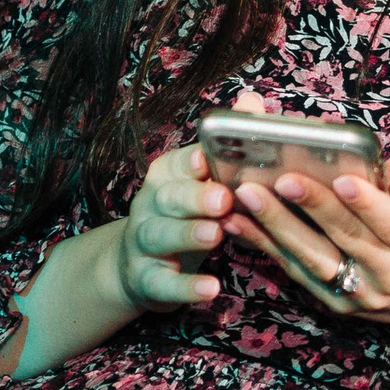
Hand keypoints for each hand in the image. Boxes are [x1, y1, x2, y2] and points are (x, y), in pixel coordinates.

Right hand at [100, 137, 232, 312]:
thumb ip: (226, 145)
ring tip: (216, 236)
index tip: (205, 157)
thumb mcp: (203, 181)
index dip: (190, 162)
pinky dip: (186, 287)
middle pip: (168, 197)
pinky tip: (211, 289)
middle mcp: (151, 204)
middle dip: (194, 197)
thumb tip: (251, 100)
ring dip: (188, 235)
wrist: (137, 266)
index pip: (176, 163)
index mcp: (167, 175)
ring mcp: (144, 242)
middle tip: (223, 199)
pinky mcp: (147, 279)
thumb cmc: (184, 215)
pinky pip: (164, 283)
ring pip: (161, 235)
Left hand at [223, 158, 389, 354]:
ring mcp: (359, 294)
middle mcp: (388, 276)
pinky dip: (267, 247)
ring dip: (275, 227)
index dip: (368, 203)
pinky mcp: (336, 302)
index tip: (342, 179)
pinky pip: (298, 273)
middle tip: (278, 178)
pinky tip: (239, 223)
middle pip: (345, 238)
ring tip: (245, 197)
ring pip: (313, 259)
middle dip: (310, 207)